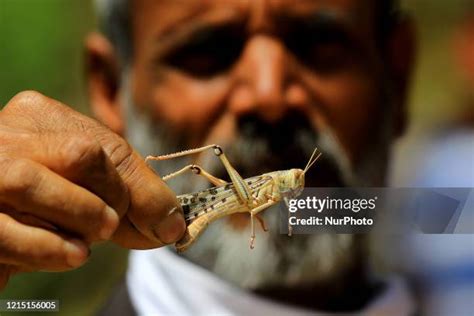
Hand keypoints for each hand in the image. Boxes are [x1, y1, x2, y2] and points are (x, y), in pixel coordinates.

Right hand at [0, 91, 184, 289]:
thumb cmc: (50, 198)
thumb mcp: (93, 185)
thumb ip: (132, 197)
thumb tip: (173, 226)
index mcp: (42, 119)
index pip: (104, 147)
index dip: (139, 190)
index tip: (160, 222)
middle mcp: (9, 135)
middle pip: (78, 155)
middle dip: (114, 199)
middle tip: (113, 227)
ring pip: (30, 182)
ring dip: (80, 219)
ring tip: (89, 243)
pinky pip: (4, 230)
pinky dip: (47, 248)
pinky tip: (72, 255)